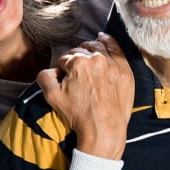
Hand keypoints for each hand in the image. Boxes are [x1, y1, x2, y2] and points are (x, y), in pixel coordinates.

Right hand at [37, 33, 133, 160]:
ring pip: (97, 47)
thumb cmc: (79, 115)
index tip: (64, 79)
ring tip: (86, 56)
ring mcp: (113, 63)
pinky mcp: (124, 70)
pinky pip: (116, 49)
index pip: (64, 59)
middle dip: (75, 60)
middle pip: (80, 52)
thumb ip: (45, 76)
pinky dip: (108, 42)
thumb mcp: (52, 96)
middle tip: (75, 75)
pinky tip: (103, 39)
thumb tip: (52, 69)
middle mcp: (96, 59)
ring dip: (89, 50)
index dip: (61, 69)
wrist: (104, 129)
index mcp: (77, 62)